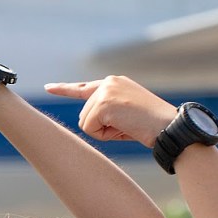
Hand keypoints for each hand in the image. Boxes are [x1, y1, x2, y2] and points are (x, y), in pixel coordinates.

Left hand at [44, 75, 177, 148]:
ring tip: (127, 126)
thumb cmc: (151, 125)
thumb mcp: (127, 114)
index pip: (83, 87)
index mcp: (114, 83)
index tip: (48, 88)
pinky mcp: (103, 103)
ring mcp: (105, 91)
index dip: (64, 89)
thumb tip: (87, 122)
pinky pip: (90, 129)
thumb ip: (106, 112)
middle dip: (101, 128)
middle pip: (84, 115)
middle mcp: (108, 82)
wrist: (168, 126)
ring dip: (104, 132)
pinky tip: (123, 127)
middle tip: (127, 126)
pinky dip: (105, 135)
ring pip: (85, 123)